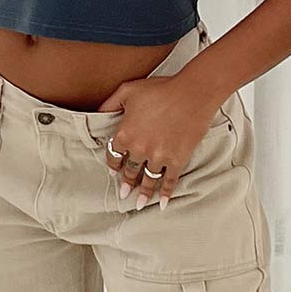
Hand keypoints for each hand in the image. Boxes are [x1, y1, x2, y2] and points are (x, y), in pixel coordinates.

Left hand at [95, 73, 223, 210]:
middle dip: (126, 182)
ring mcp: (159, 156)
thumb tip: (98, 114)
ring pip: (148, 179)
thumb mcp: (128, 90)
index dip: (113, 164)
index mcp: (125, 133)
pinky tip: (162, 203)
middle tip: (124, 193)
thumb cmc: (161, 89)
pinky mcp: (178, 159)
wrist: (192, 93)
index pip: (113, 155)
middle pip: (130, 170)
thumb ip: (110, 104)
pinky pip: (169, 180)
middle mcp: (139, 149)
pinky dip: (166, 193)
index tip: (114, 170)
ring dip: (143, 192)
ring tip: (138, 203)